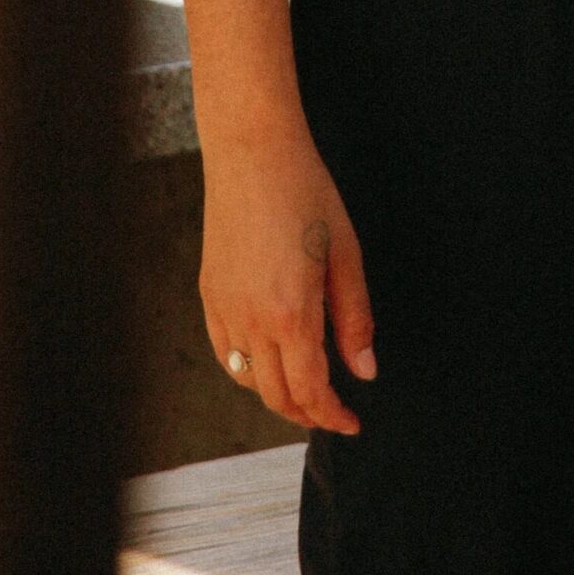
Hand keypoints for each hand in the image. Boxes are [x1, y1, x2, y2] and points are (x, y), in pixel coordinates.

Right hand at [199, 126, 377, 434]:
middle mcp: (251, 320)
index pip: (310, 390)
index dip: (332, 416)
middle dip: (308, 413)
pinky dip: (248, 370)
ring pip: (248, 380)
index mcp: (291, 313)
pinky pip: (226, 352)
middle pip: (276, 396)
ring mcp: (225, 309)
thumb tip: (364, 370)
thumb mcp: (345, 254)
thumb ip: (355, 318)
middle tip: (334, 411)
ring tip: (307, 388)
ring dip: (278, 394)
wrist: (251, 151)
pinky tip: (270, 359)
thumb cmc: (304, 192)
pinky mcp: (208, 295)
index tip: (352, 422)